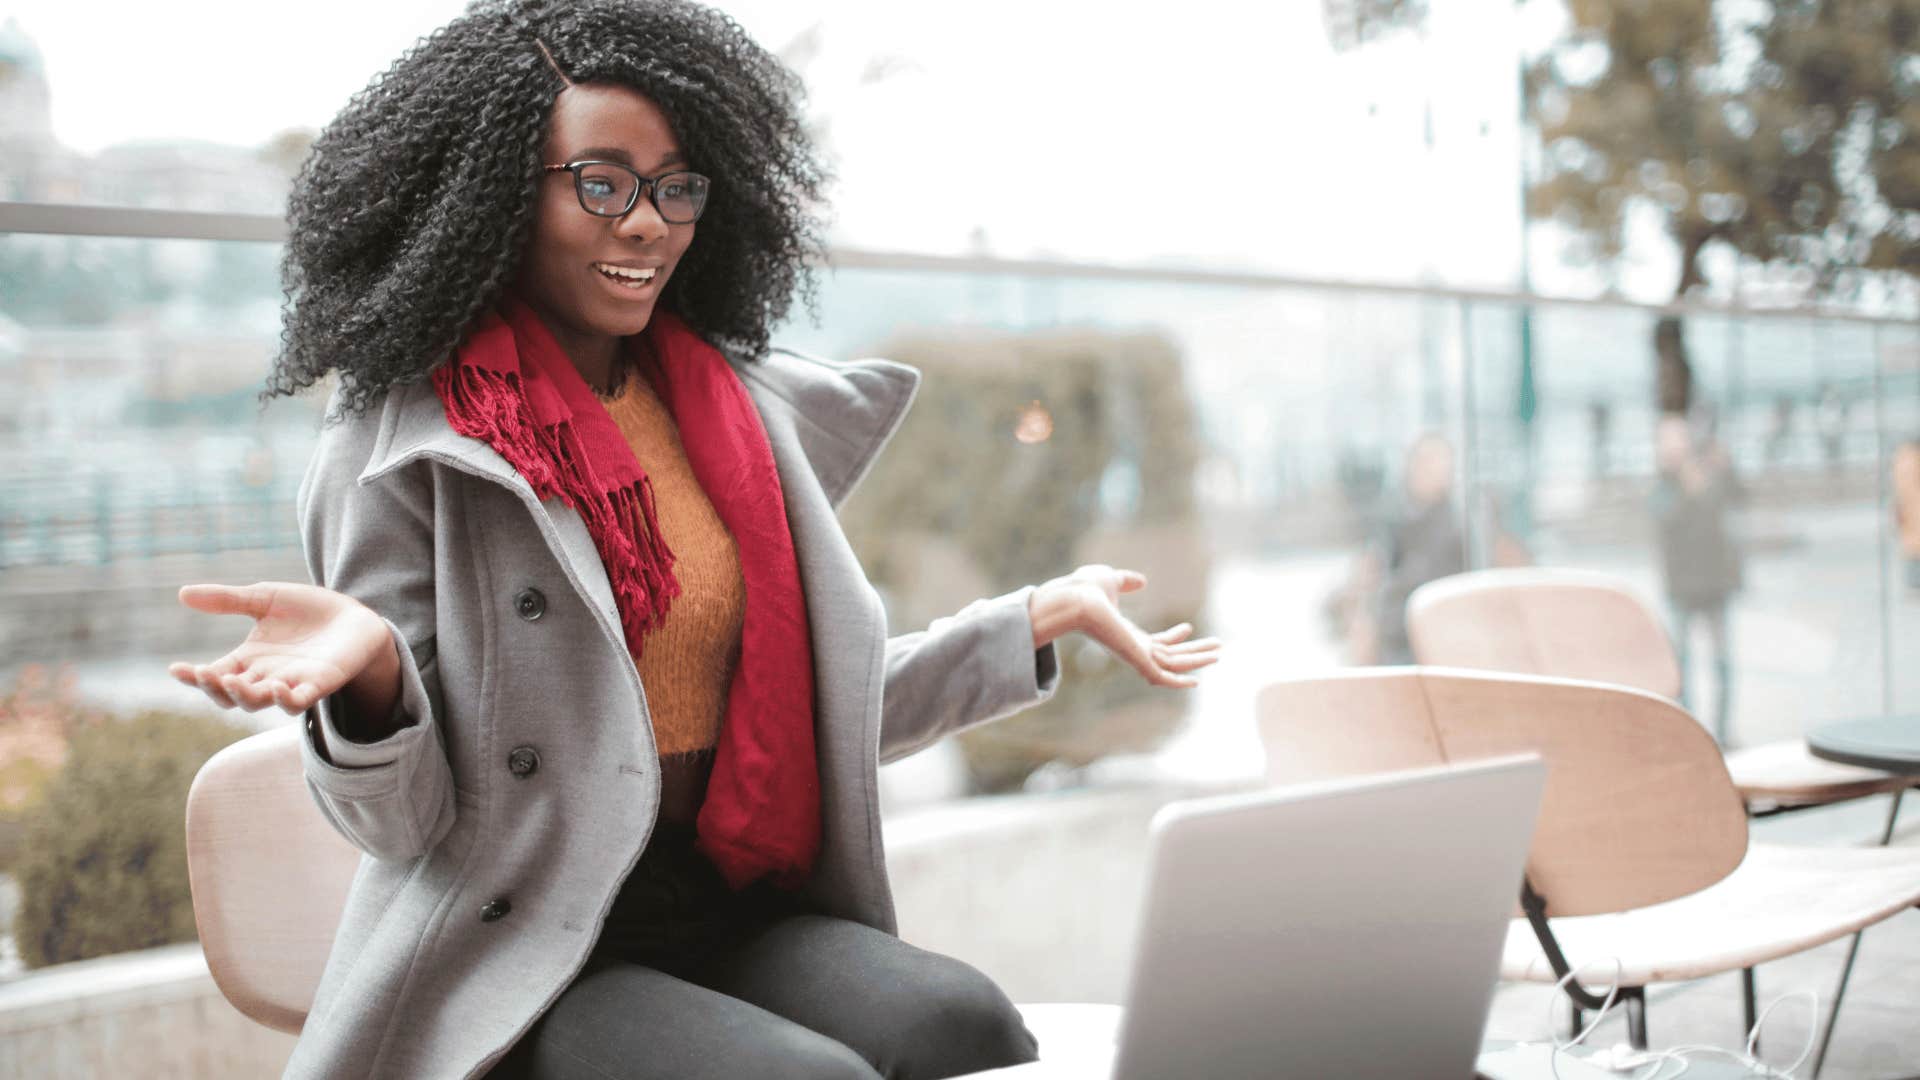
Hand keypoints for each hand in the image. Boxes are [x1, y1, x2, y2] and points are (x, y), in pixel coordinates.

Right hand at [167, 582, 396, 715]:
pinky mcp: (319, 685)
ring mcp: (291, 683)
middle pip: (230, 694)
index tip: (176, 668)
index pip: (214, 674)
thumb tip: (182, 593)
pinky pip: (299, 702)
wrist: (354, 616)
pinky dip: (286, 700)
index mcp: (248, 659)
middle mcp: (265, 676)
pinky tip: (277, 687)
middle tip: (205, 673)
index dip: (194, 676)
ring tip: (231, 680)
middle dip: (214, 687)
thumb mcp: (265, 598)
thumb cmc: (307, 610)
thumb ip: (228, 599)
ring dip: (244, 695)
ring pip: (259, 702)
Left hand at [1029, 564, 1221, 688]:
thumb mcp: (1111, 580)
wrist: (1073, 598)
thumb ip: (1127, 581)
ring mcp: (1134, 655)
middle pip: (1170, 656)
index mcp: (1126, 634)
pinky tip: (1196, 681)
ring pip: (1172, 664)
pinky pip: (1161, 676)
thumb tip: (1141, 581)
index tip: (1189, 627)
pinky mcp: (1135, 659)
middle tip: (1218, 648)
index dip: (1174, 637)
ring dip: (1197, 660)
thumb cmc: (1085, 589)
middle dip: (1195, 652)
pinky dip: (1178, 682)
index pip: (1155, 643)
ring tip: (1219, 653)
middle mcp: (1132, 648)